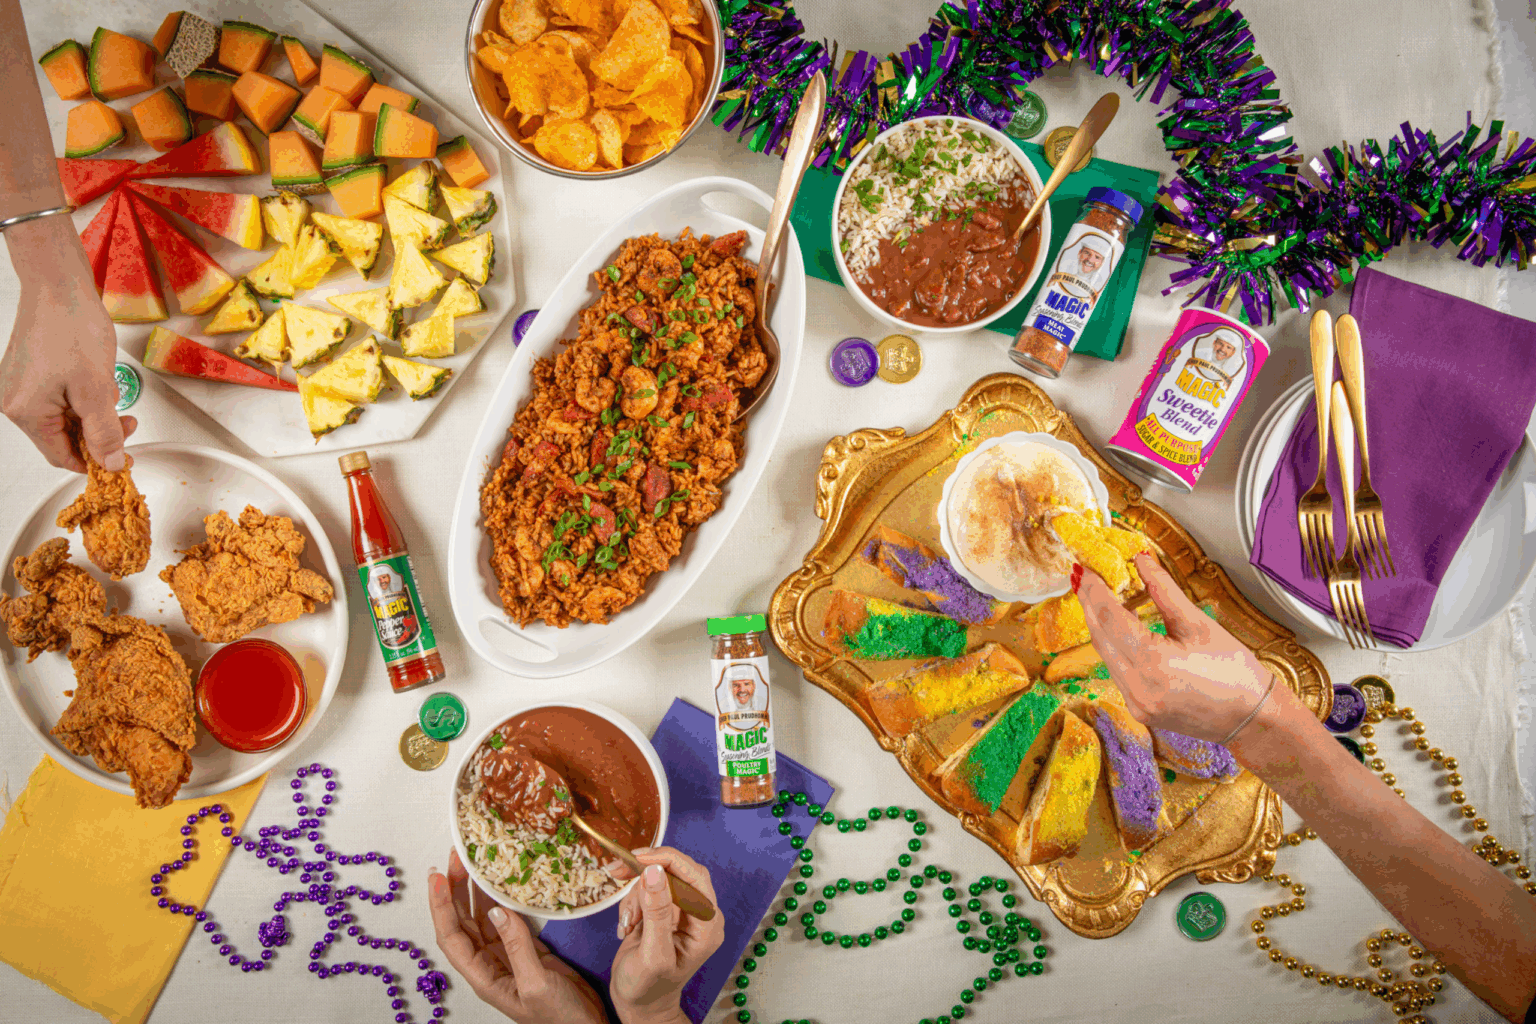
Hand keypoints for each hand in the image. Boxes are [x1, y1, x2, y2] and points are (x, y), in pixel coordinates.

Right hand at [1, 216, 132, 471]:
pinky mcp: (28, 373)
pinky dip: (82, 396)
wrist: (59, 284)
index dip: (97, 460)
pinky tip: (96, 379)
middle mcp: (15, 402)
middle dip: (98, 430)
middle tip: (127, 419)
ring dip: (93, 411)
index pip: (63, 457)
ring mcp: (19, 386)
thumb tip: (111, 464)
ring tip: (109, 390)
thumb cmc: (72, 327)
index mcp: (25, 412)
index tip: (124, 457)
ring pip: (65, 418)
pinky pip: (60, 398)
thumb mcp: (97, 389)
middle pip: (63, 437)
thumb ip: (104, 432)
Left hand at [427, 851, 606, 1023]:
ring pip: (484, 918)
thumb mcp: (536, 984)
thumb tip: (498, 911)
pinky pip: (509, 920)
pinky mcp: (529, 951)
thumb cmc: (560, 1019)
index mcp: (484, 977)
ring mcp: (509, 957)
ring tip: (474, 862)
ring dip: (476, 890)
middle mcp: (490, 965)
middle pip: (462, 922)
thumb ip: (516, 947)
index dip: (441, 906)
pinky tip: (503, 883)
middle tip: (457, 857)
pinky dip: (503, 899)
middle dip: (455, 889)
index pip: (451, 936)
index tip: (438, 876)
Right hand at [609, 848, 724, 1023]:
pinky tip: (627, 925)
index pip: (695, 877)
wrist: (638, 1004)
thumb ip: (656, 913)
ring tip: (628, 923)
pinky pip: (647, 889)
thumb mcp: (651, 954)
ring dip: (635, 896)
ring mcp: (682, 912)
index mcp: (707, 926)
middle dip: (645, 875)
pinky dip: (632, 902)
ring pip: (657, 879)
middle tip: (617, 871)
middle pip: (676, 872)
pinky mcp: (664, 911)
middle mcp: (699, 915)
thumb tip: (655, 872)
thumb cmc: (648, 988)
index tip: (640, 857)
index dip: (669, 860)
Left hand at [1075, 552, 1276, 741]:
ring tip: (1094, 596)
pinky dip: (1112, 646)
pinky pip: (1116, 671)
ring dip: (1098, 625)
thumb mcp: (1199, 624)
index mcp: (1154, 663)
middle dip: (1089, 604)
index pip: (1110, 617)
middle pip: (1100, 637)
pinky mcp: (1138, 709)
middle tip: (1082, 577)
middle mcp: (1138, 687)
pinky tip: (1113, 628)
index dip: (1095, 590)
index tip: (1086, 569)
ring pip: (1104, 655)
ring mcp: (1136, 703)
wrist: (1253, 719)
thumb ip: (1164, 590)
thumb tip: (1142, 560)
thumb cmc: (1235, 672)